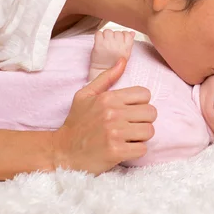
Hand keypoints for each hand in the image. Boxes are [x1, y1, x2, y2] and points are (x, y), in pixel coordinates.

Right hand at [52, 58, 156, 173]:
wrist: (62, 153)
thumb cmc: (76, 123)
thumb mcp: (85, 95)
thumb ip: (106, 77)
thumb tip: (123, 60)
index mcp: (108, 98)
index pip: (145, 94)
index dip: (141, 103)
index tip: (131, 111)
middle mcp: (112, 113)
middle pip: (151, 113)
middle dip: (144, 120)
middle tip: (131, 126)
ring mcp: (115, 133)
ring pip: (149, 131)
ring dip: (141, 137)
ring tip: (127, 137)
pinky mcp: (116, 152)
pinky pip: (142, 149)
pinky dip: (136, 151)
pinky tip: (124, 149)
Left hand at [90, 29, 135, 70]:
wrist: (102, 71)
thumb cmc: (114, 64)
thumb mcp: (126, 54)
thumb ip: (129, 42)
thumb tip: (132, 32)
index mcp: (126, 48)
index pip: (127, 34)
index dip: (123, 35)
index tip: (120, 40)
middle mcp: (118, 45)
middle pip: (117, 32)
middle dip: (114, 36)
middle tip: (112, 44)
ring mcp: (108, 44)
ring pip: (108, 31)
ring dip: (106, 35)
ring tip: (105, 42)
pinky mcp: (98, 45)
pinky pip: (98, 33)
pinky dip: (98, 36)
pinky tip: (100, 42)